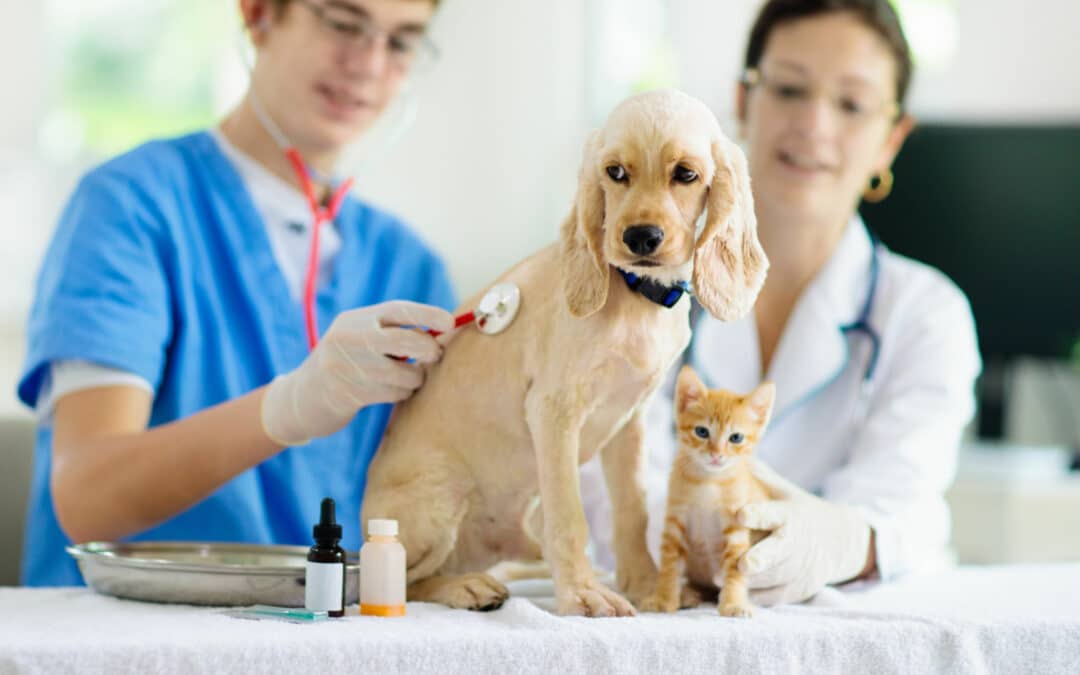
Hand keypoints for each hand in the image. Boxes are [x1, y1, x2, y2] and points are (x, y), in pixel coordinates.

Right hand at [261, 301, 453, 445]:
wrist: (302, 397)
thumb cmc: (346, 365)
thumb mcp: (360, 339)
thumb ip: (391, 333)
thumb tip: (439, 333)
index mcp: (355, 319)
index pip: (397, 310)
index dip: (426, 314)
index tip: (450, 321)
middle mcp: (349, 338)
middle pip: (403, 340)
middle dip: (428, 349)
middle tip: (436, 354)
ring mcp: (346, 366)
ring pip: (402, 372)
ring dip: (414, 378)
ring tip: (409, 377)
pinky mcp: (347, 393)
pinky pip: (393, 392)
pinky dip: (402, 392)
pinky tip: (393, 390)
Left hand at [736, 460, 872, 605]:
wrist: (837, 541)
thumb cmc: (792, 509)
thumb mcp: (779, 490)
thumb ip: (755, 475)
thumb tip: (727, 453)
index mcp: (787, 514)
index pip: (772, 513)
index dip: (758, 514)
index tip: (740, 515)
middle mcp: (794, 542)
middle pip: (777, 553)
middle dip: (759, 559)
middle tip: (740, 565)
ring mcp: (798, 568)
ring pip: (771, 578)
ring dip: (747, 581)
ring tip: (716, 577)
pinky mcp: (796, 590)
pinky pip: (772, 596)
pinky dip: (753, 595)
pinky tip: (732, 591)